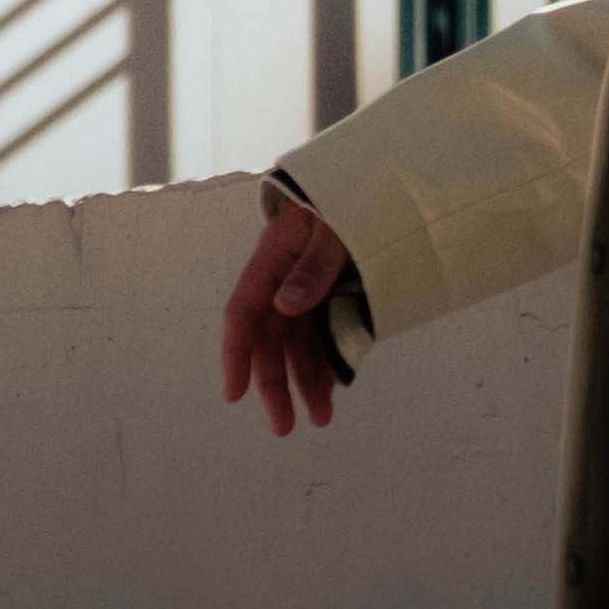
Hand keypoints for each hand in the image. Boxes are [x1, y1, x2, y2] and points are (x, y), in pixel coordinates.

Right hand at [221, 198, 350, 434]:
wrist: (374, 181)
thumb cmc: (347, 197)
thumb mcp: (333, 226)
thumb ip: (312, 266)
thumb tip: (286, 307)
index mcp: (272, 260)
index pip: (244, 314)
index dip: (236, 356)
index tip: (234, 393)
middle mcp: (284, 281)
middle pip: (269, 341)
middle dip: (274, 385)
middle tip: (285, 427)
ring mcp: (307, 291)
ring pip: (296, 346)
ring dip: (305, 382)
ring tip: (322, 419)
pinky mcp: (331, 297)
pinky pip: (321, 338)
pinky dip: (325, 365)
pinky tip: (332, 391)